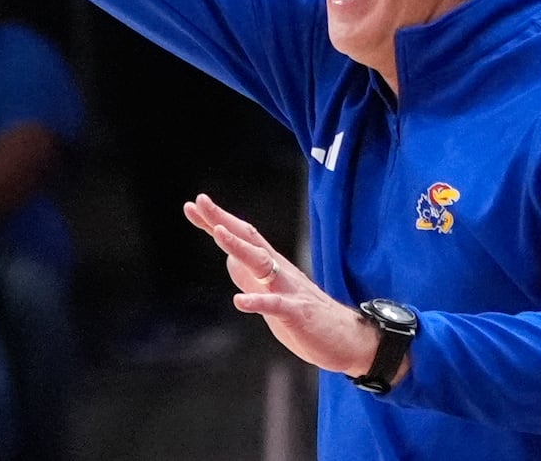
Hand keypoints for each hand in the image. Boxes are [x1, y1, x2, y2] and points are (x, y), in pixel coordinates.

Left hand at [184, 193, 394, 381]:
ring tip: (217, 232)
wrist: (348, 339)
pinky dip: (258, 301)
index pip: (242, 238)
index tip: (193, 206)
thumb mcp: (271, 295)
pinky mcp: (299, 313)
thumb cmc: (307, 318)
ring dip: (239, 247)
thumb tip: (229, 259)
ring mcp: (289, 290)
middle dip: (222, 221)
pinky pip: (277, 305)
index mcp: (273, 267)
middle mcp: (280, 272)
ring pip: (262, 263)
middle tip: (200, 202)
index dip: (217, 221)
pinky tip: (240, 301)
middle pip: (249, 240)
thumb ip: (252, 277)